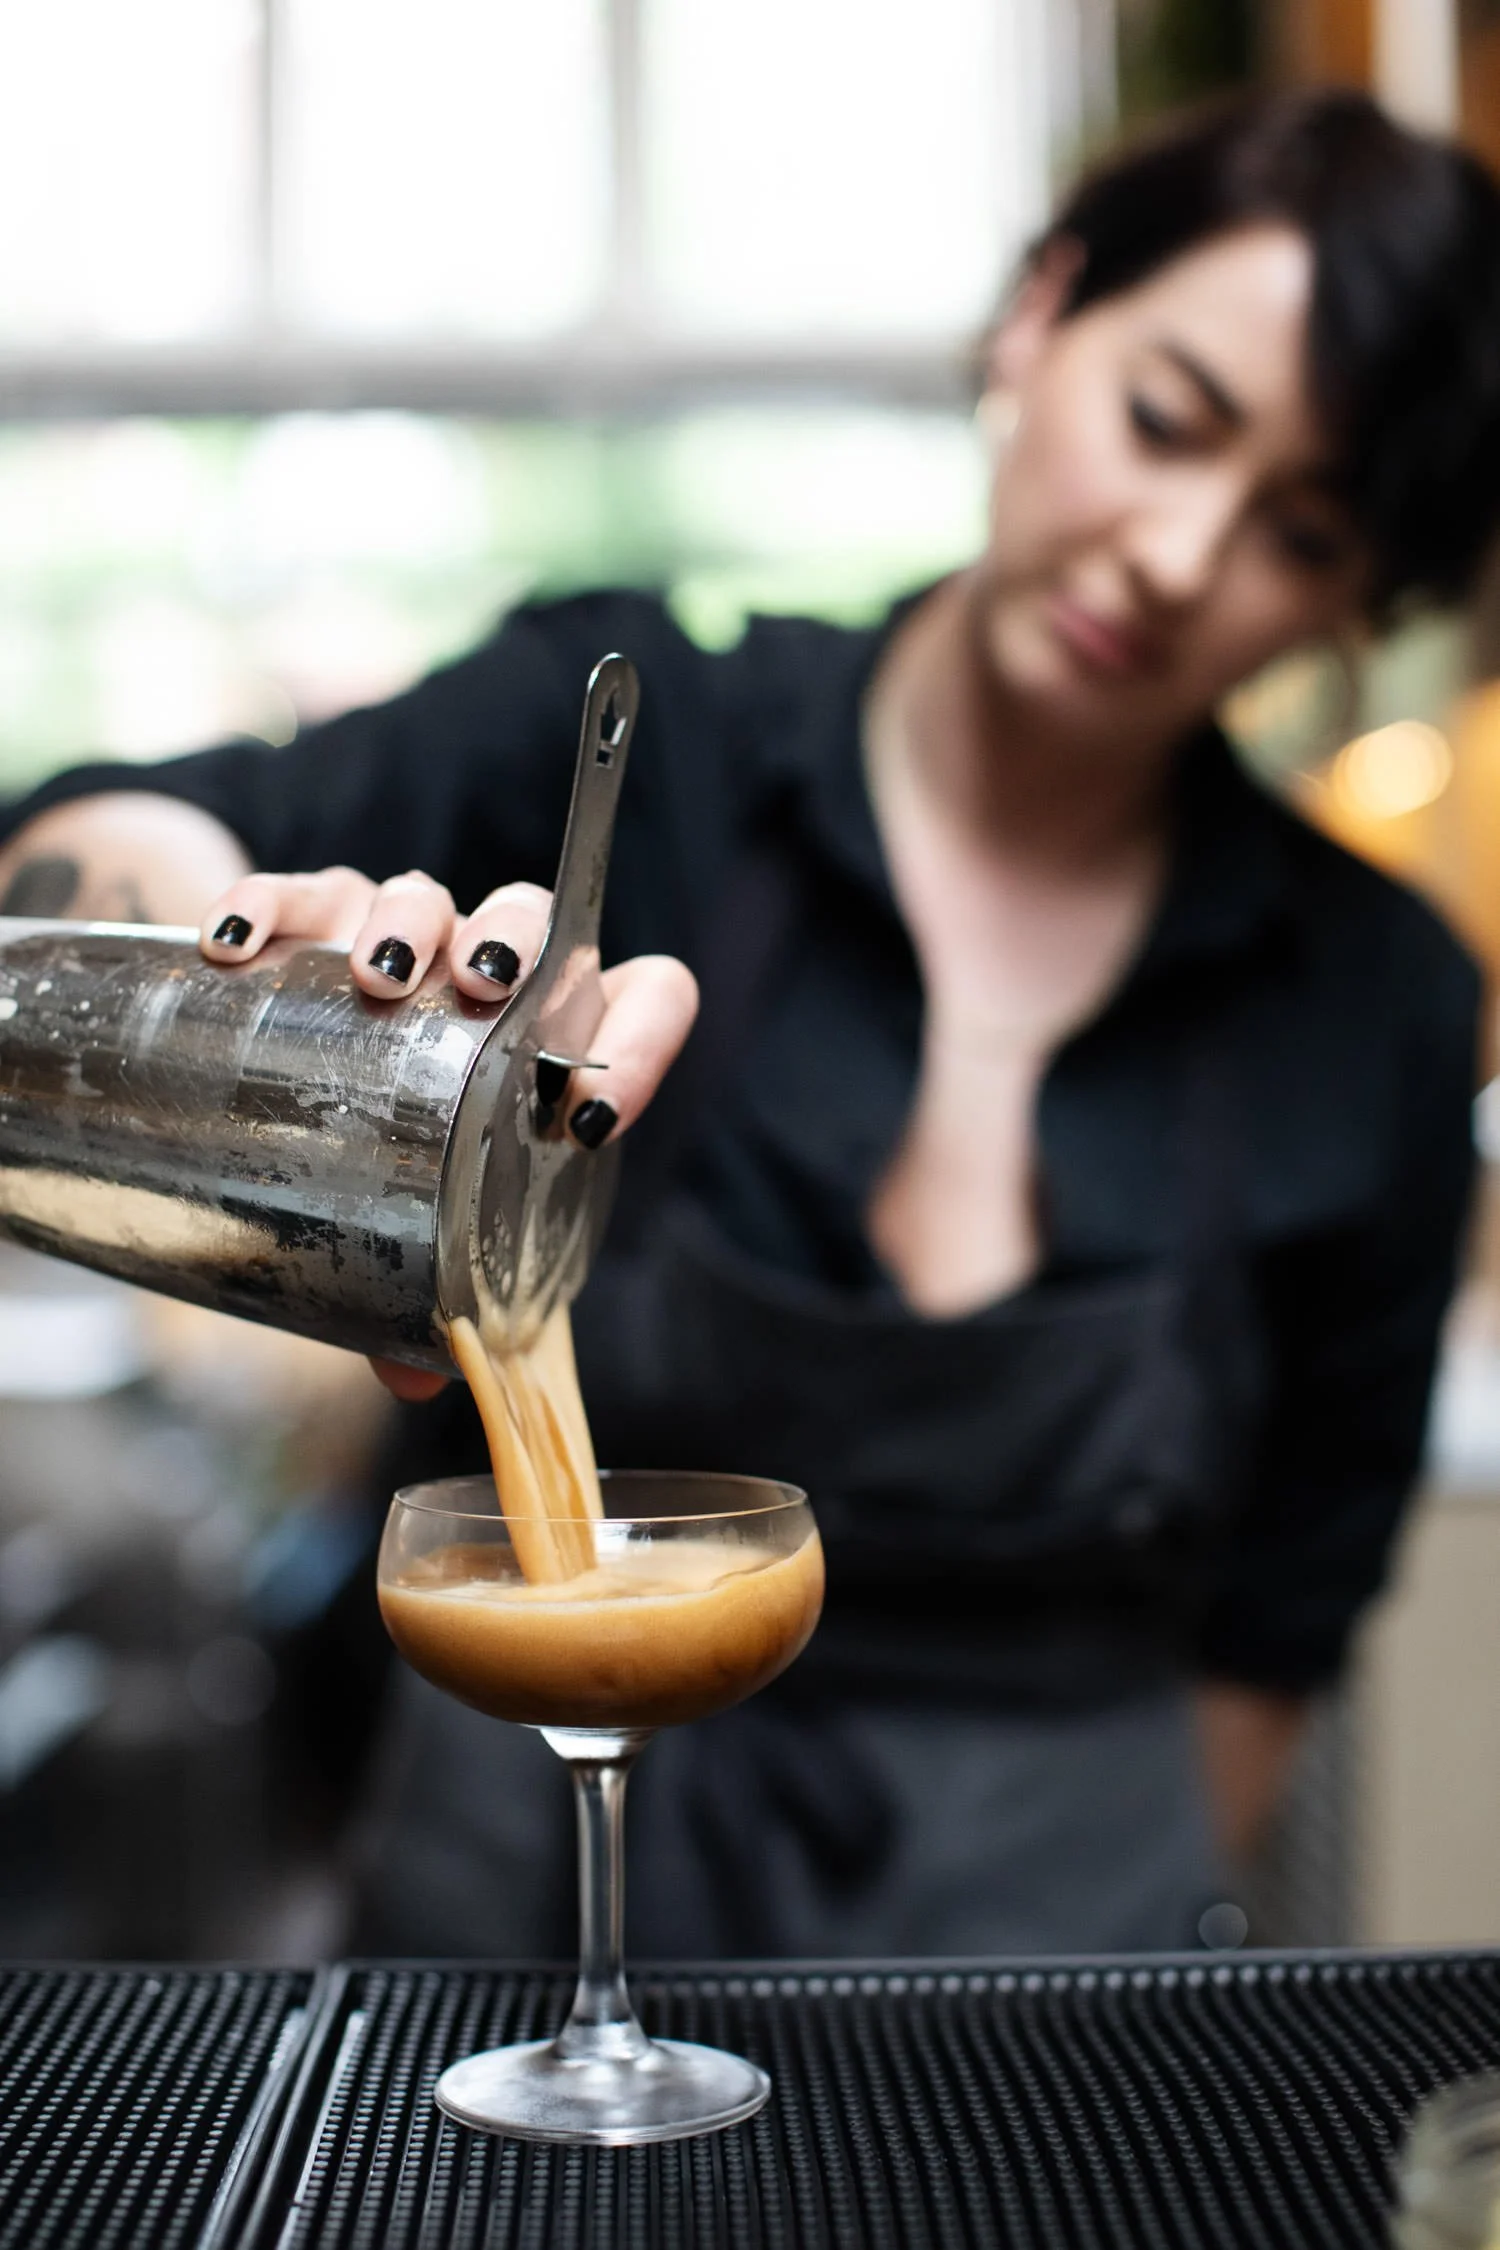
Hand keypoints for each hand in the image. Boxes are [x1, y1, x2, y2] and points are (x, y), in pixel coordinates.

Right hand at [199, 865, 698, 1399]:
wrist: (287, 1053)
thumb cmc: (398, 1146)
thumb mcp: (428, 1215)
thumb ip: (432, 1298)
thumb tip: (420, 1388)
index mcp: (554, 1042)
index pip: (647, 996)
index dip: (643, 1037)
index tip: (593, 1116)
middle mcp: (493, 974)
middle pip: (532, 919)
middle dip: (510, 943)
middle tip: (478, 991)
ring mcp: (404, 937)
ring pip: (422, 894)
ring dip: (406, 920)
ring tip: (376, 974)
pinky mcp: (312, 920)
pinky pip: (298, 896)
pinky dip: (267, 911)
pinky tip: (232, 950)